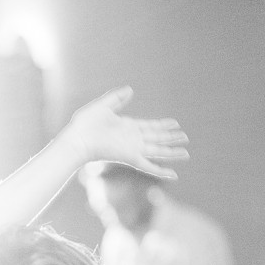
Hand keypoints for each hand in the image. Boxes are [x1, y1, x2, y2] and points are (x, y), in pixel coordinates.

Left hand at [65, 86, 189, 178]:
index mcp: (126, 127)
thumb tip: (130, 89)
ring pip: (157, 151)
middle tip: (185, 138)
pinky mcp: (130, 157)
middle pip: (156, 139)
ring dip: (172, 152)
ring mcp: (132, 148)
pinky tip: (173, 175)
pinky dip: (161, 171)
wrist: (78, 139)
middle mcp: (132, 139)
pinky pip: (149, 166)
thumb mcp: (103, 106)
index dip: (162, 125)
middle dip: (171, 138)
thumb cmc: (85, 124)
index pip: (149, 126)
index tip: (175, 124)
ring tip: (186, 153)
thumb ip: (117, 98)